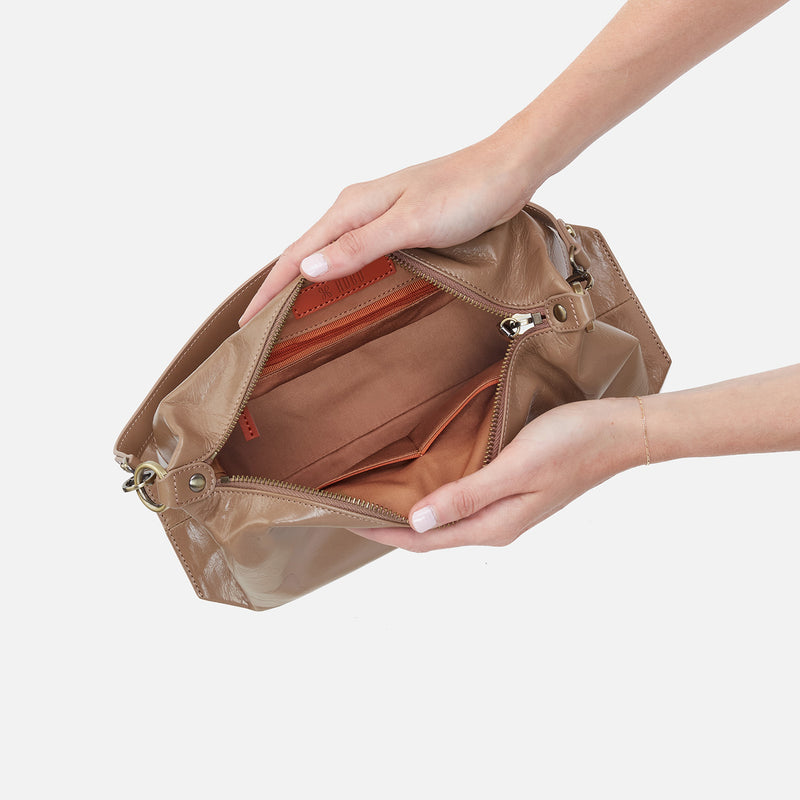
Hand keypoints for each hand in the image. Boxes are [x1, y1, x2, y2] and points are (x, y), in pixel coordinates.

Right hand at [238, 129, 539, 325]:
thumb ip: (359, 246)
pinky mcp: (394, 225)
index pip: (296, 255)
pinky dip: (332, 274)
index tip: (246, 324)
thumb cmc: (466, 193)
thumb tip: (307, 269)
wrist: (507, 170)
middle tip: (256, 328)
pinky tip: (333, 289)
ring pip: (325, 253)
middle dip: (276, 289)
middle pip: (304, 253)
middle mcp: (356, 209)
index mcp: (352, 207)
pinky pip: (349, 253)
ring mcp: (375, 216)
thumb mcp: (410, 223)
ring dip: (301, 282)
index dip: (269, 291)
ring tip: (283, 314)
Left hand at [350, 396, 643, 551]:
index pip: (423, 540)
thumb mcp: (514, 468)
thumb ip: (466, 497)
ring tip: (379, 495)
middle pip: (430, 535)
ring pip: (446, 518)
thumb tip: (415, 522)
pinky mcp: (512, 491)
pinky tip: (426, 479)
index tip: (345, 519)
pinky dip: (437, 497)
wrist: (620, 432)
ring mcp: (506, 510)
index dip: (383, 532)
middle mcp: (496, 524)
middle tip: (352, 506)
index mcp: (494, 526)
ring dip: (413, 513)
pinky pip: (463, 502)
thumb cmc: (571, 444)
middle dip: (391, 525)